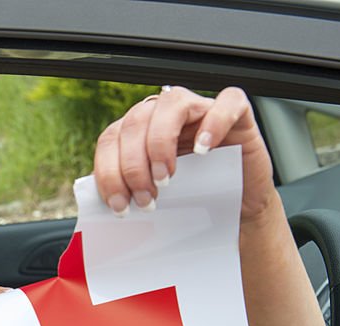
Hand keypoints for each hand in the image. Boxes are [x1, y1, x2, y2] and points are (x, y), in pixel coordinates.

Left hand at [93, 86, 279, 227]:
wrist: (236, 209)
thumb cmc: (191, 201)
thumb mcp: (153, 195)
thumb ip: (127, 191)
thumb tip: (102, 205)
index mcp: (138, 130)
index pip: (111, 137)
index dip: (109, 170)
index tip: (118, 205)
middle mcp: (165, 113)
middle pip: (135, 121)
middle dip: (133, 166)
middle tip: (145, 200)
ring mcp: (200, 108)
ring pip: (171, 103)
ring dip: (160, 143)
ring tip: (166, 179)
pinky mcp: (238, 112)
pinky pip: (227, 101)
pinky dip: (213, 123)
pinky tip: (204, 149)